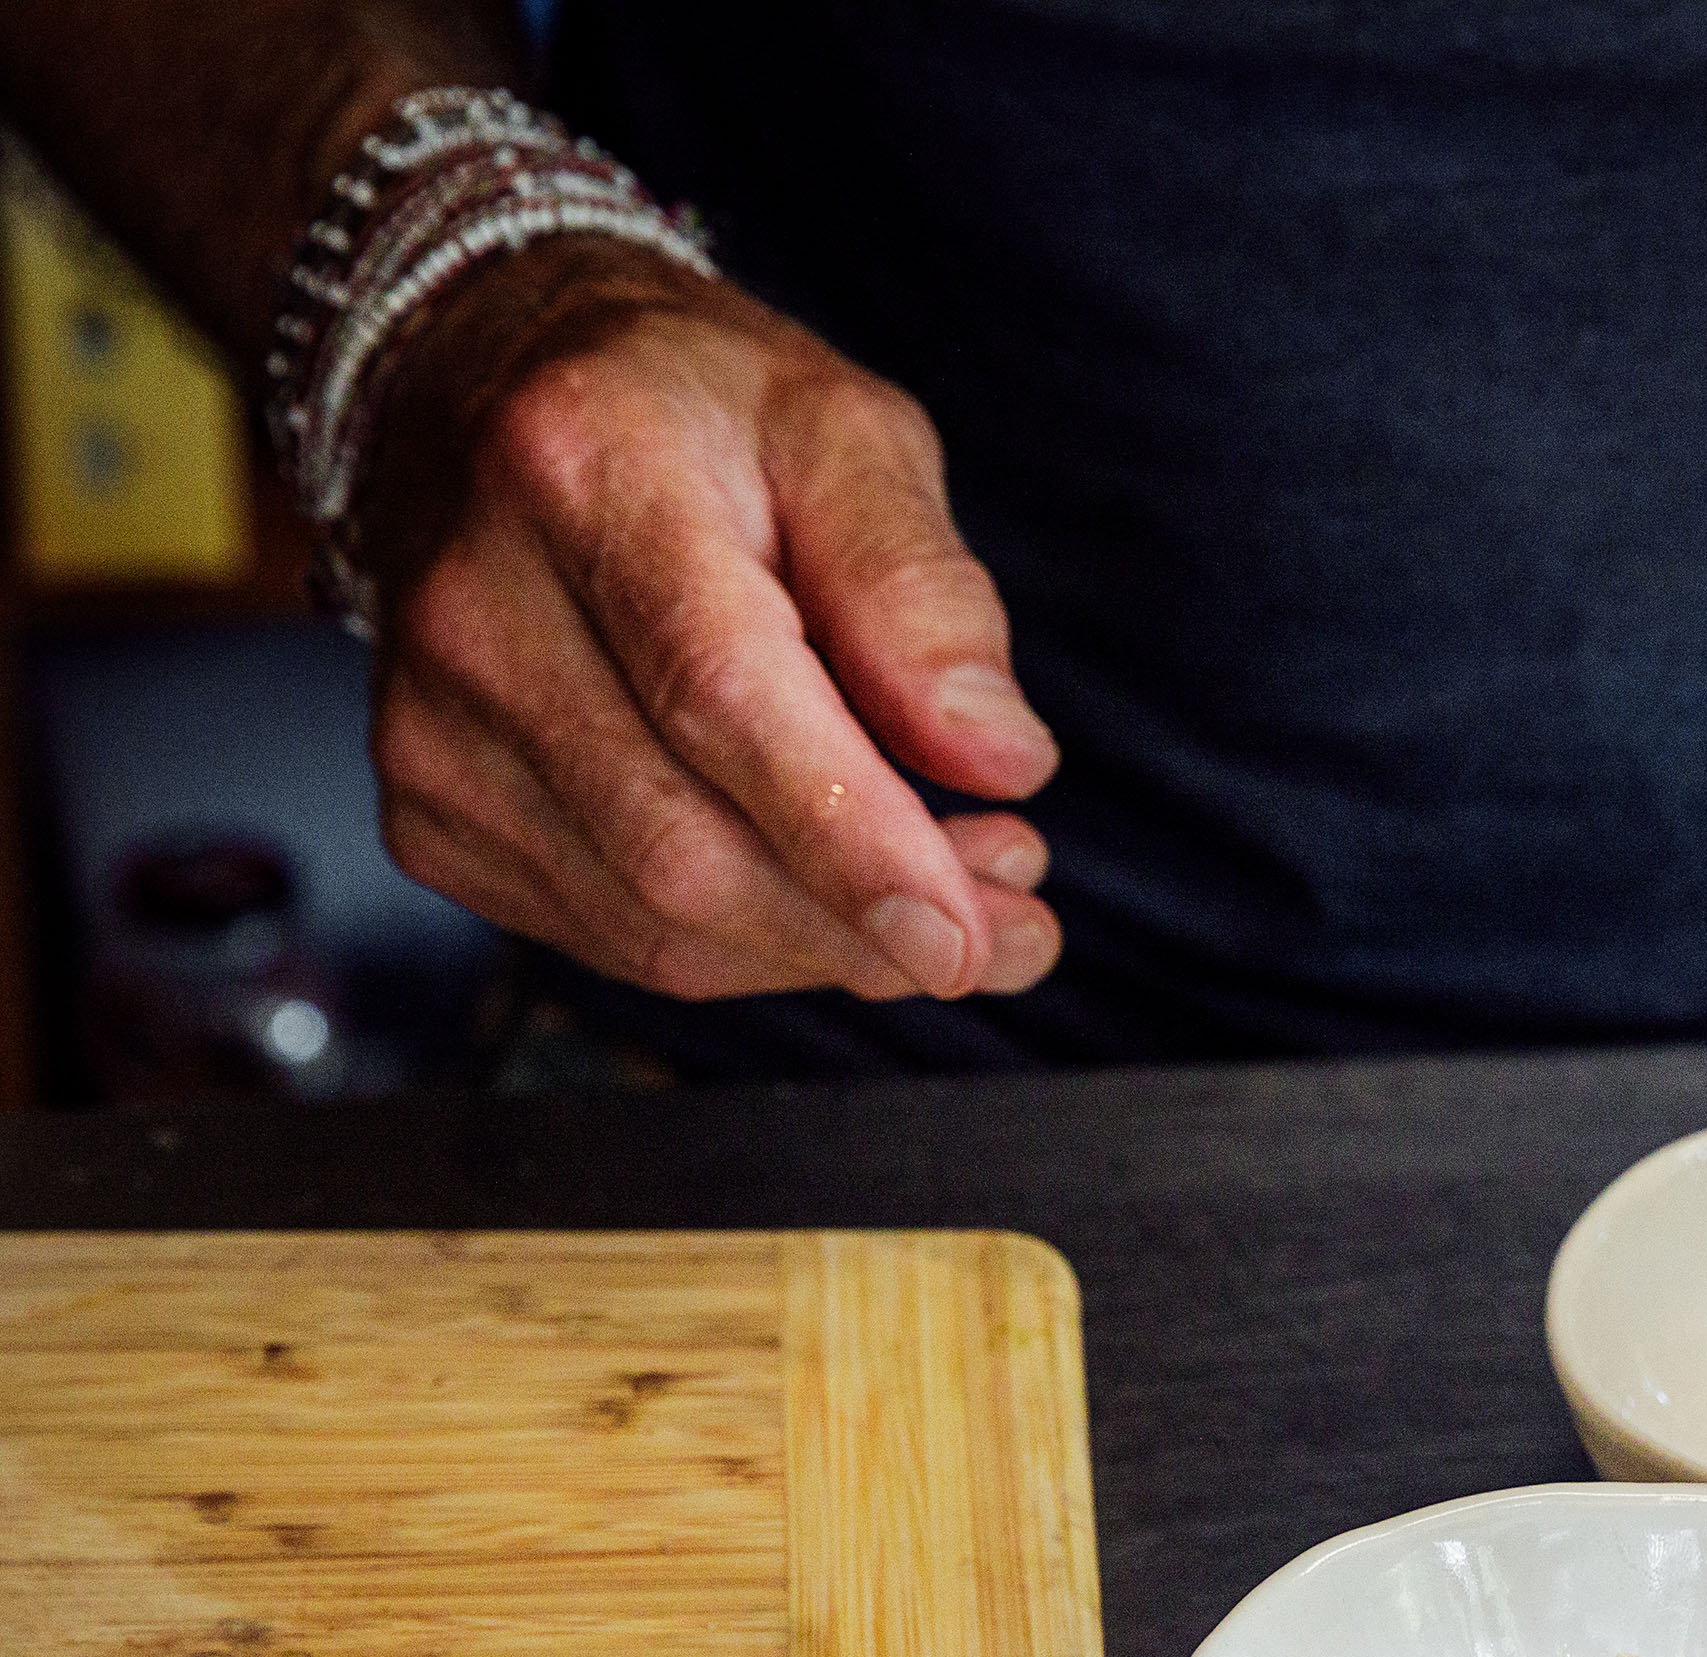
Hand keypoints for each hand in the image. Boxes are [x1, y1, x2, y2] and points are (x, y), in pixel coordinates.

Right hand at [359, 241, 1060, 1002]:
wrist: (476, 392)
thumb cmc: (687, 411)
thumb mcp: (845, 432)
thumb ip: (924, 590)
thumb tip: (1000, 756)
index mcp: (587, 472)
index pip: (722, 699)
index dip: (852, 841)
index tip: (968, 937)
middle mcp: (474, 607)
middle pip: (685, 847)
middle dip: (871, 925)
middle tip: (1013, 920)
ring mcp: (427, 722)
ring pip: (657, 924)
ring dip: (829, 947)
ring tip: (949, 894)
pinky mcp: (427, 806)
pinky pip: (617, 940)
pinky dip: (752, 947)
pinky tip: (824, 889)